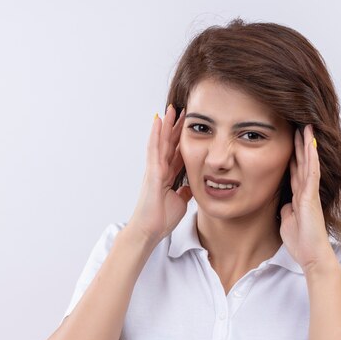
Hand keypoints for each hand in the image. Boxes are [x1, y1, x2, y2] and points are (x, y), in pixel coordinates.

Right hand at [127, 104, 192, 243]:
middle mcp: (159, 169)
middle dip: (176, 127)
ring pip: (160, 141)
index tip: (191, 125)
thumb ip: (185, 192)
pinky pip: (154, 149)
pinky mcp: (151, 172)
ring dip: (166, 124)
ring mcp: (154, 169)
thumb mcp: (180, 202)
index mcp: (167, 176)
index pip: (176, 152)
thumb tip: (191, 187)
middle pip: (169, 143)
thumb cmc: (161, 219)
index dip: (183, 138)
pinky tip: (158, 121)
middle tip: (183, 109)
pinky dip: (156, 134)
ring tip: (171, 108)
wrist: (149, 231)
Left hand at [279, 124, 337, 272]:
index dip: (293, 155)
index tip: (291, 140)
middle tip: (300, 125)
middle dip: (300, 144)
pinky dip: (311, 158)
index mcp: (299, 196)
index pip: (295, 170)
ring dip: (307, 145)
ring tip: (306, 128)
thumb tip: (284, 205)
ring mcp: (310, 193)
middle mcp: (306, 191)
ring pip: (309, 163)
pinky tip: (310, 145)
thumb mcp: (287, 221)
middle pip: (302, 162)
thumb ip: (286, 210)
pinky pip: (312, 173)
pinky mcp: (311, 197)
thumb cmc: (301, 241)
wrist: (312, 255)